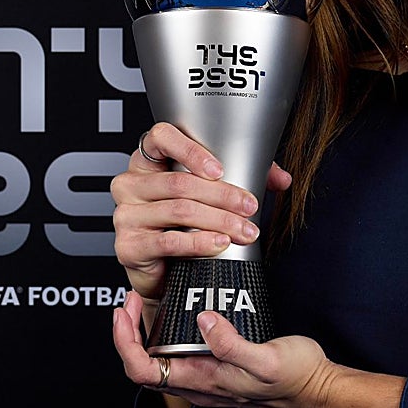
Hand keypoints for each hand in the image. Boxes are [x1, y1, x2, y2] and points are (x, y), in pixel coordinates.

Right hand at [111, 122, 293, 300]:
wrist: (163, 271)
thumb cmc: (183, 224)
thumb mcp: (211, 194)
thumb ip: (245, 176)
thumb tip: (281, 178)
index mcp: (148, 161)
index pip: (161, 137)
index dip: (191, 150)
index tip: (220, 169)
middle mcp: (131, 183)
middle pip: (180, 181)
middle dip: (223, 195)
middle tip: (249, 206)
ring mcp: (126, 215)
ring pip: (179, 210)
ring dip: (219, 220)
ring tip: (244, 229)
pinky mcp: (128, 246)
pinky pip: (168, 241)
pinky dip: (199, 242)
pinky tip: (219, 242)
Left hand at [113, 291, 334, 407]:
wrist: (316, 388)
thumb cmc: (295, 378)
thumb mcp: (266, 359)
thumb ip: (231, 344)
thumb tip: (203, 320)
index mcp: (203, 381)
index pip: (143, 370)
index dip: (126, 341)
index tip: (125, 311)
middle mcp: (200, 382)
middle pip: (145, 365)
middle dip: (130, 332)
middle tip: (131, 300)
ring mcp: (209, 376)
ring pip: (162, 359)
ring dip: (148, 331)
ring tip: (152, 300)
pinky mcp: (220, 365)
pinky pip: (185, 352)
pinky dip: (173, 331)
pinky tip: (186, 309)